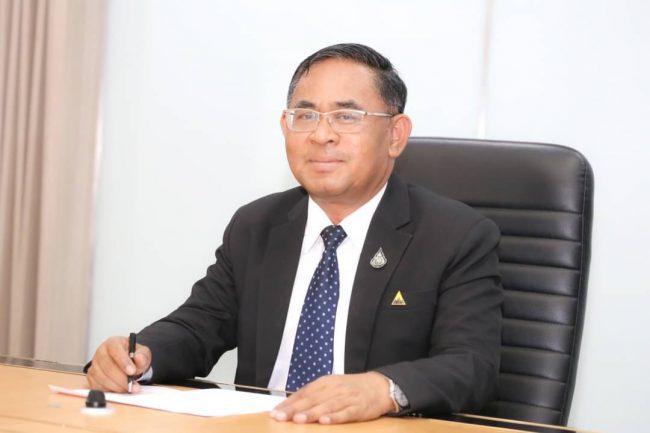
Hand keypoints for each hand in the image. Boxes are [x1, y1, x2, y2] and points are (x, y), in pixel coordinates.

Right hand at [86, 336, 151, 392]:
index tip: (132, 371)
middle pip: (108, 367)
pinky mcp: (91, 377)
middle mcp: (101, 352)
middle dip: (122, 379)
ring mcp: (94, 365)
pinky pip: (98, 386)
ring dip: (117, 387)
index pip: (115, 349)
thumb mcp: (142, 353)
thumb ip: (142, 356)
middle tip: (132, 385)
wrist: (127, 363)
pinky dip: (110, 390)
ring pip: (102, 378)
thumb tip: (138, 358)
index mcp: (113, 343)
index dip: (123, 361)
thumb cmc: (133, 356)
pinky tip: (120, 390)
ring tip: (129, 389)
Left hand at [270, 372, 394, 423]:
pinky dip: (334, 417)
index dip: (288, 403)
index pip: (303, 393)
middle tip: (280, 417)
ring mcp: (346, 398)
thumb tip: (291, 406)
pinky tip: (325, 422)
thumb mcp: (332, 386)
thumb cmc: (351, 388)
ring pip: (326, 406)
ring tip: (298, 420)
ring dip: (311, 413)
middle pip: (311, 399)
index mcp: (325, 382)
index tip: (275, 412)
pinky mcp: (358, 408)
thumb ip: (314, 395)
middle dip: (294, 409)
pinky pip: (344, 413)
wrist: (379, 386)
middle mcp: (334, 388)